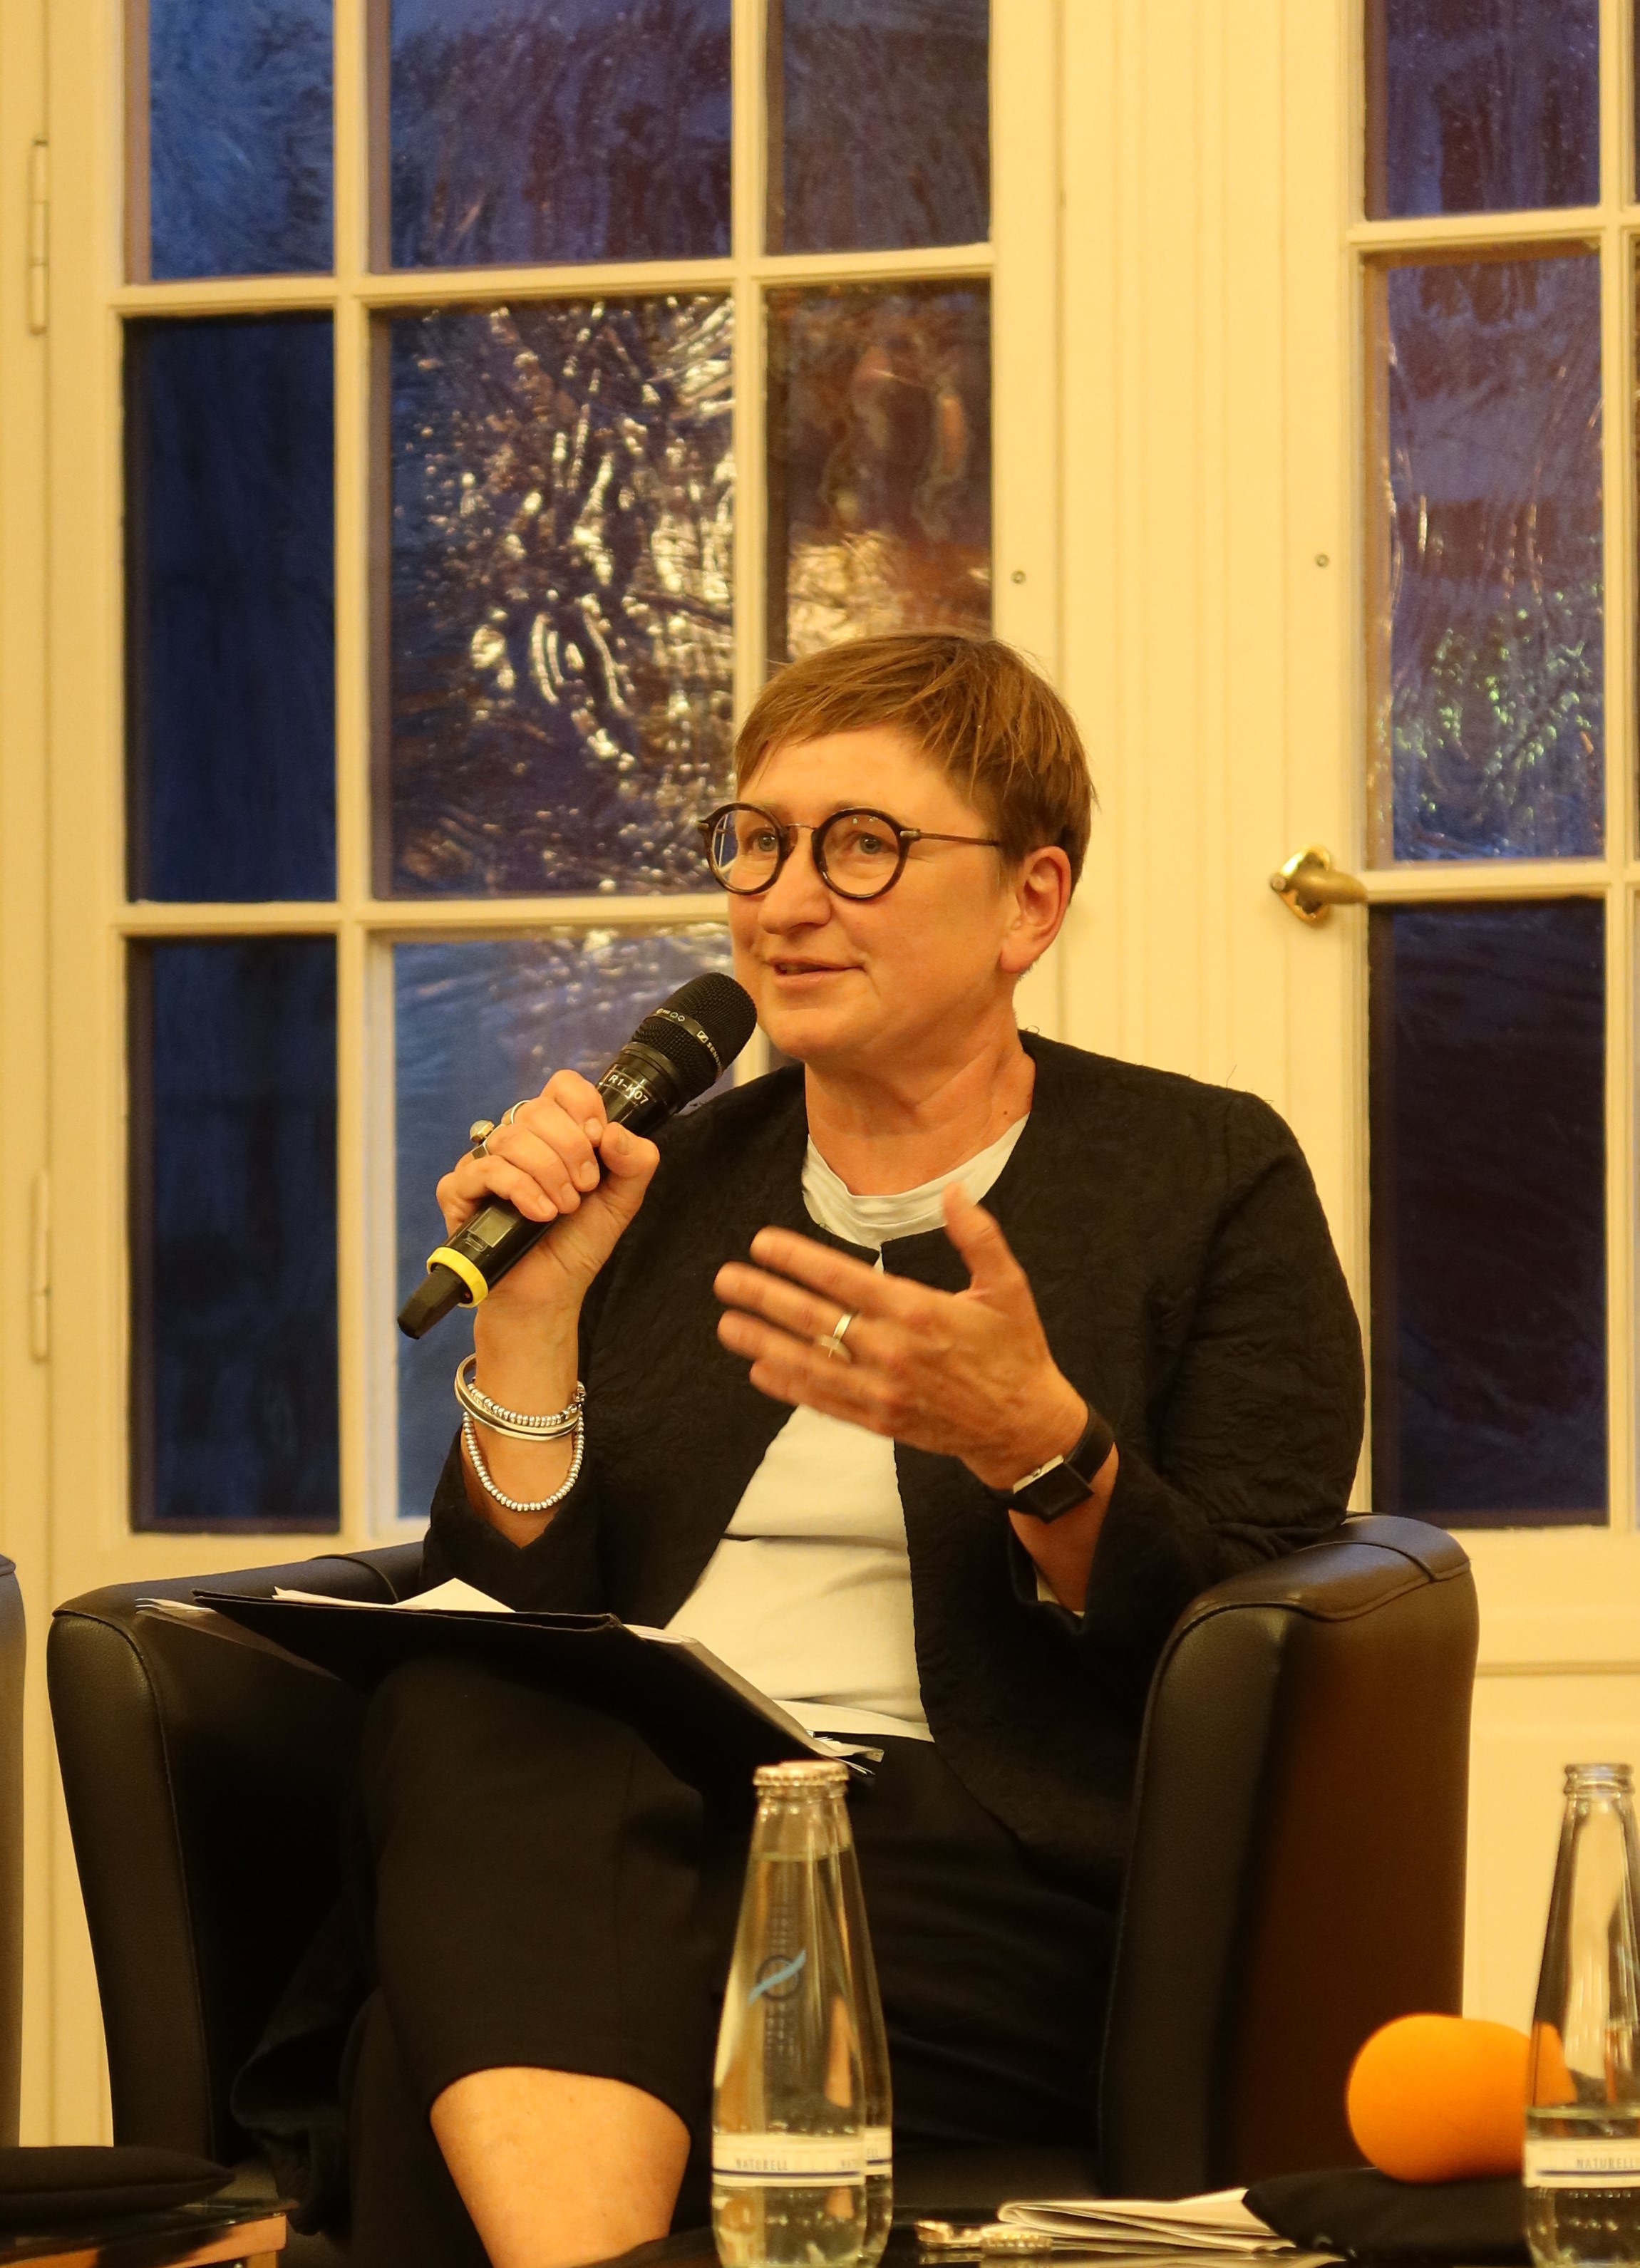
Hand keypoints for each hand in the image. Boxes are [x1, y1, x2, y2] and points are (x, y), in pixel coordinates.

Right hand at [435, 1069, 659, 1324]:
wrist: (549, 1292)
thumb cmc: (577, 1244)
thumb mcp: (622, 1200)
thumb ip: (636, 1162)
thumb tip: (613, 1131)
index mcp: (554, 1133)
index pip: (562, 1086)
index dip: (582, 1106)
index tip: (596, 1141)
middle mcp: (517, 1140)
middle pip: (536, 1109)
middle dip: (571, 1150)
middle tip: (584, 1189)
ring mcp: (484, 1163)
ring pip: (512, 1138)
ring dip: (548, 1174)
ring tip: (562, 1209)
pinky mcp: (459, 1190)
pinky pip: (484, 1169)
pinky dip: (519, 1190)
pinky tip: (538, 1214)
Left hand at [713, 1181, 1088, 1491]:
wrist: (1023, 1426)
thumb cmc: (1014, 1349)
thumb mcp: (1007, 1286)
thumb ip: (979, 1237)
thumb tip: (953, 1191)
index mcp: (918, 1311)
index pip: (843, 1278)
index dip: (797, 1259)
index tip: (761, 1243)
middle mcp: (892, 1351)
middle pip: (814, 1319)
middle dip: (764, 1297)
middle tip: (725, 1280)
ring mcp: (882, 1390)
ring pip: (810, 1363)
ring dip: (763, 1343)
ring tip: (726, 1326)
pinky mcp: (879, 1420)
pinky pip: (825, 1402)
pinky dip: (789, 1387)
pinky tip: (759, 1371)